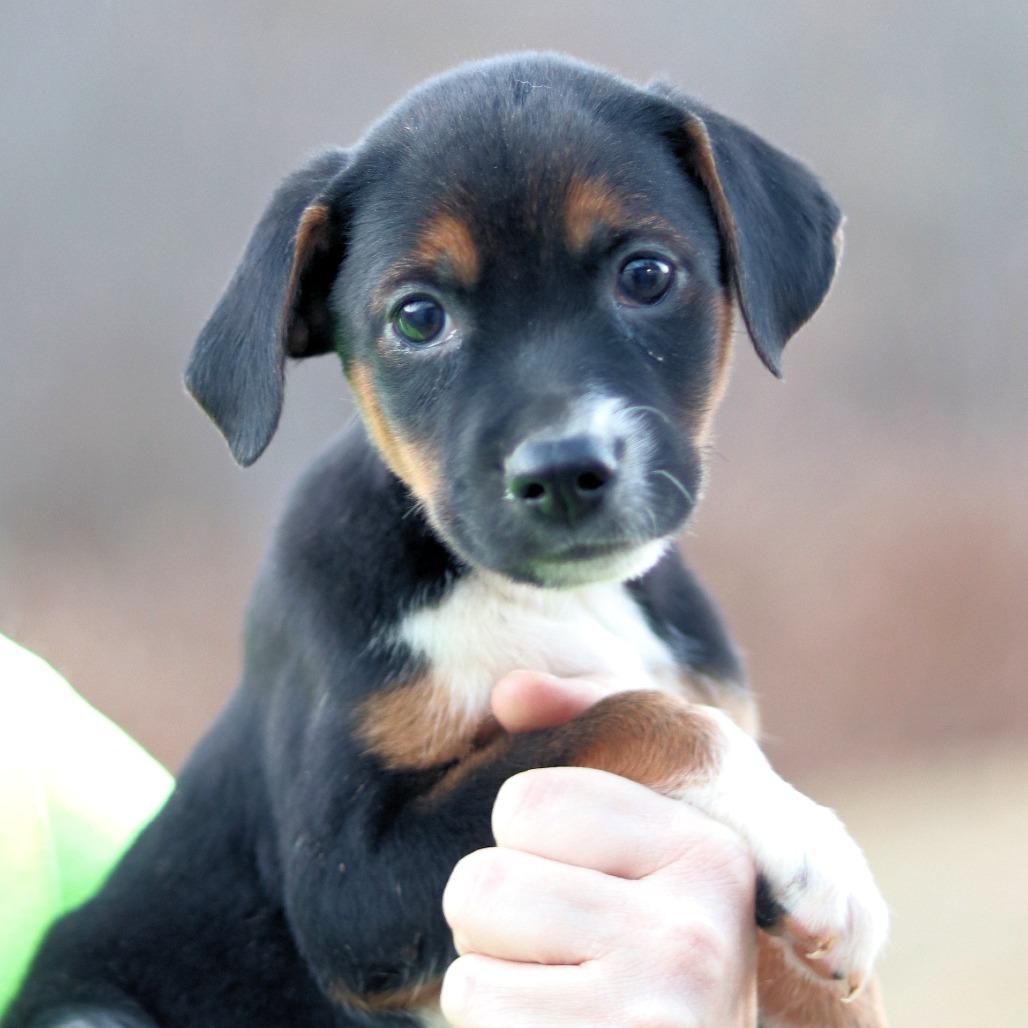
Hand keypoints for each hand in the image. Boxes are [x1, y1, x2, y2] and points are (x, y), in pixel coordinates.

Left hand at [440, 672, 757, 1026]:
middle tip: (558, 947)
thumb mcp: (650, 827)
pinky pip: (474, 1021)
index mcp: (707, 850)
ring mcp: (656, 1015)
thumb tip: (508, 692)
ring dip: (491, 981)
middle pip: (484, 884)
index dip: (525, 841)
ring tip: (558, 992)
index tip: (579, 876)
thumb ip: (589, 730)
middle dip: (494, 919)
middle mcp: (695, 932)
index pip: (527, 804)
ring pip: (467, 969)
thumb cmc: (659, 937)